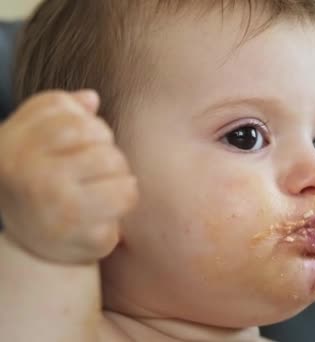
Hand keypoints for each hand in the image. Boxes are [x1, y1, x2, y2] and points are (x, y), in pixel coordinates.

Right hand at [0, 90, 137, 263]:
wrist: (37, 249)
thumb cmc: (42, 184)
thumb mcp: (33, 144)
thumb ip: (57, 113)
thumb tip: (90, 98)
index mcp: (10, 146)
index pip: (65, 110)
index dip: (85, 125)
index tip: (81, 144)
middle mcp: (27, 174)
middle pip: (96, 134)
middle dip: (106, 148)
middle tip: (96, 171)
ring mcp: (55, 204)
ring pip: (115, 161)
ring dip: (119, 173)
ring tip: (104, 188)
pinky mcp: (83, 231)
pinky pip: (127, 195)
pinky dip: (125, 200)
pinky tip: (106, 211)